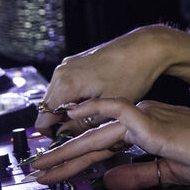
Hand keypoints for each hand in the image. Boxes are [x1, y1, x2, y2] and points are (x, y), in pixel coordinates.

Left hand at [28, 99, 189, 189]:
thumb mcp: (167, 172)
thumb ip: (136, 174)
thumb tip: (106, 180)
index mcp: (147, 129)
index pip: (104, 147)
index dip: (77, 160)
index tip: (56, 173)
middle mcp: (142, 118)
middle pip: (93, 140)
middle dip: (61, 157)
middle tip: (36, 170)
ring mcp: (145, 117)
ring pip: (95, 130)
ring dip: (66, 148)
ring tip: (42, 163)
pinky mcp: (151, 120)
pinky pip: (115, 112)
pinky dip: (91, 115)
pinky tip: (70, 122)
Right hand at [33, 26, 180, 133]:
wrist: (146, 48)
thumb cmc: (131, 74)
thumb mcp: (107, 108)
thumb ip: (81, 125)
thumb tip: (65, 136)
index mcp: (65, 85)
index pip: (43, 118)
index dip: (52, 134)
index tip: (66, 140)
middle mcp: (62, 73)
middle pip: (48, 108)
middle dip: (61, 122)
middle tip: (84, 129)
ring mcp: (68, 65)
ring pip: (57, 97)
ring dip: (69, 109)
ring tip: (92, 114)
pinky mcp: (77, 62)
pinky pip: (66, 85)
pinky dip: (75, 97)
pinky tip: (95, 100)